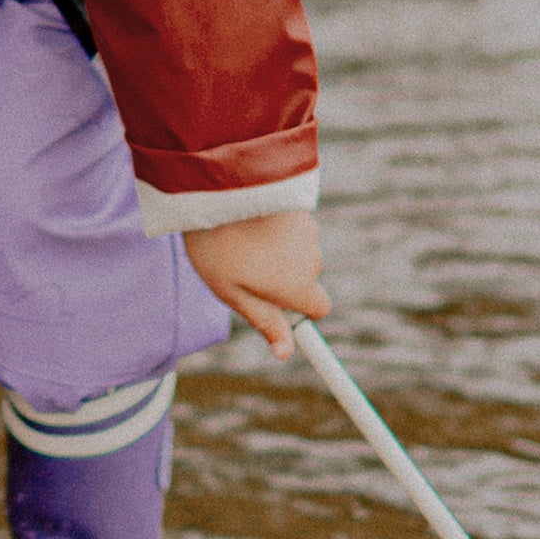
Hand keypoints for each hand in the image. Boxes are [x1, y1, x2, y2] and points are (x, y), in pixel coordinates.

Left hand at [182, 211, 328, 359]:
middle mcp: (313, 259)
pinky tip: (249, 220)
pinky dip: (276, 229)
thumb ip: (264, 321)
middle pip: (306, 278)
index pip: (319, 309)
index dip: (300, 310)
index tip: (280, 308)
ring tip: (241, 239)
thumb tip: (286, 352)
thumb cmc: (219, 245)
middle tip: (242, 268)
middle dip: (282, 278)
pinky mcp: (300, 206)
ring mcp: (308, 229)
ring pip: (298, 251)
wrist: (220, 185)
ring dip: (278, 251)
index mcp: (299, 286)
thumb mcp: (233, 292)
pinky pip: (292, 228)